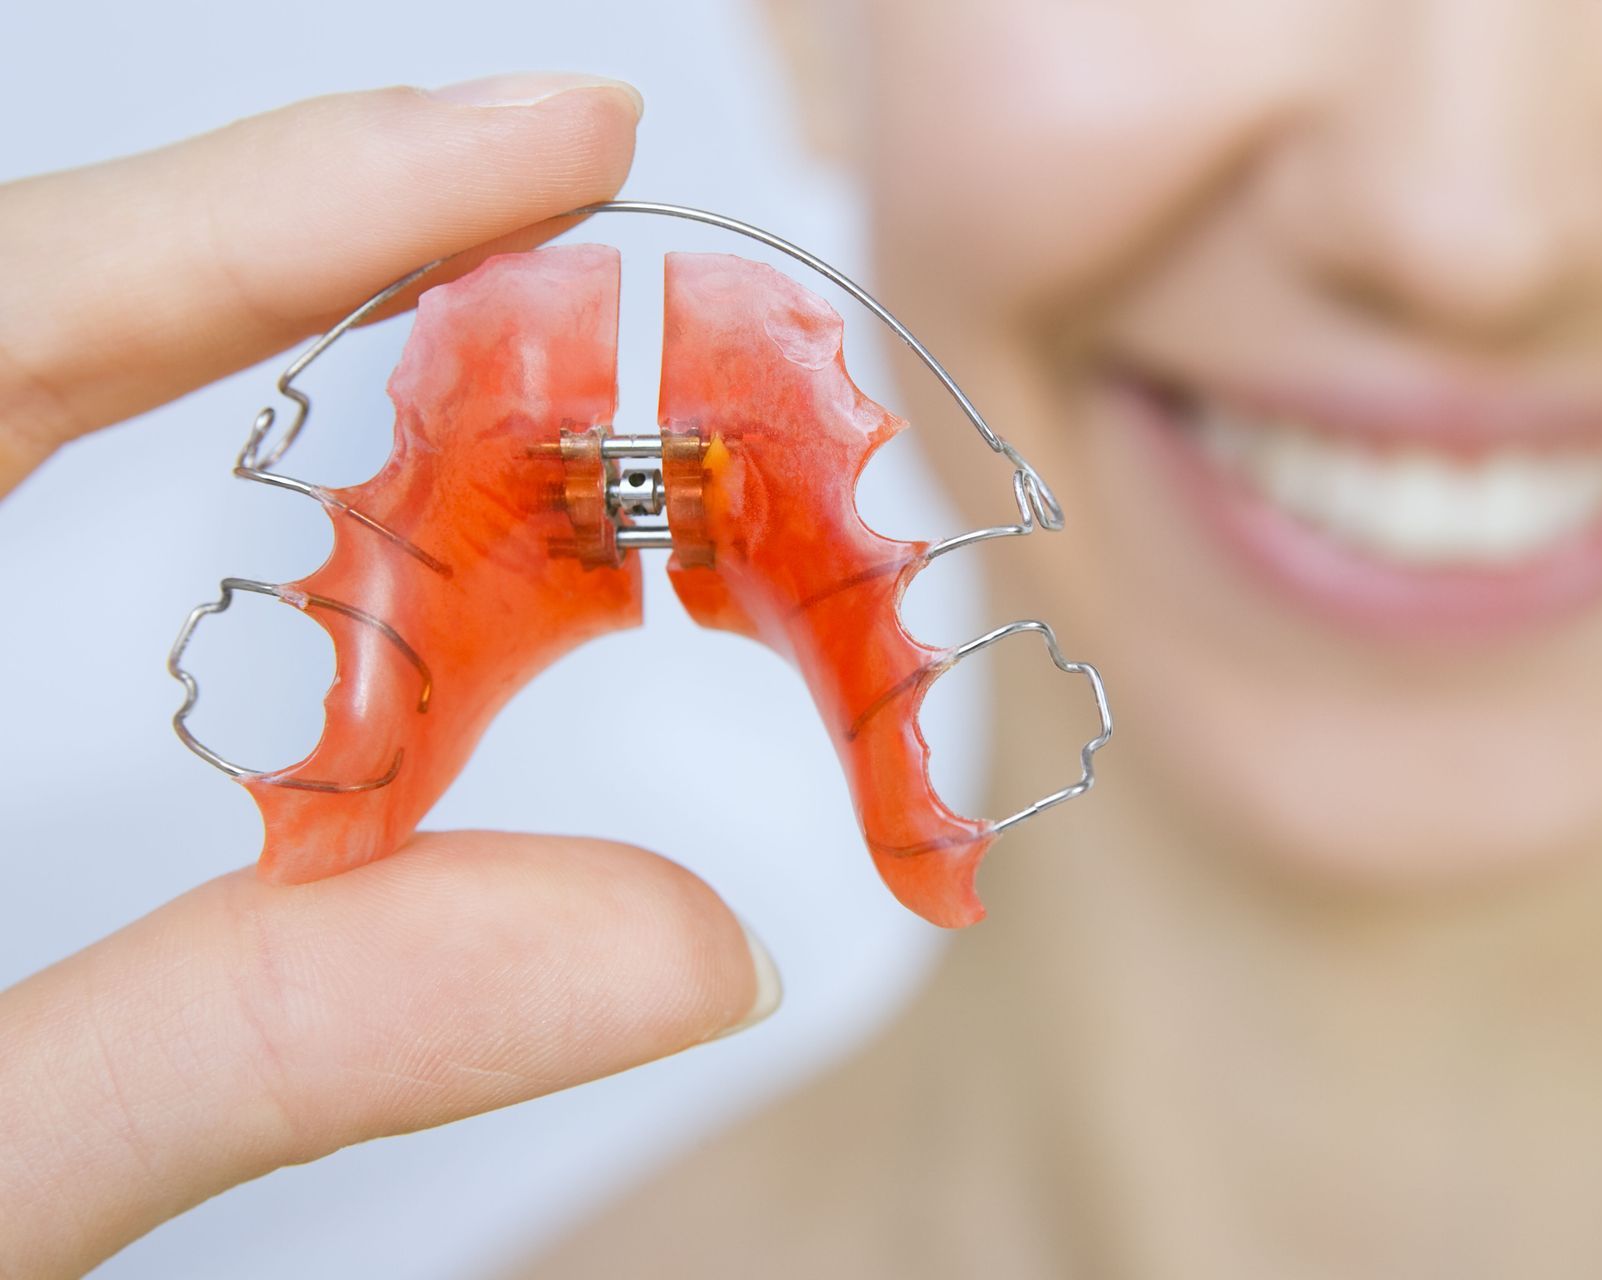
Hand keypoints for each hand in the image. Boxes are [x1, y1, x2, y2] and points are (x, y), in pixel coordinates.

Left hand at [0, 75, 779, 1277]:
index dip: (309, 198)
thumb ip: (278, 1046)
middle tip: (547, 232)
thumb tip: (683, 948)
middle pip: (17, 298)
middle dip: (295, 240)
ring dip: (216, 307)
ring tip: (458, 318)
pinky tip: (268, 432)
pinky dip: (118, 391)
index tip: (556, 132)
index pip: (15, 315)